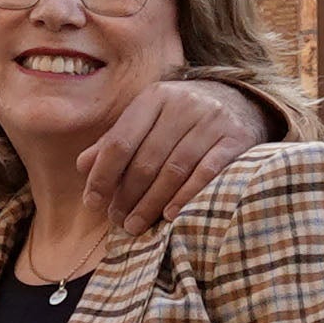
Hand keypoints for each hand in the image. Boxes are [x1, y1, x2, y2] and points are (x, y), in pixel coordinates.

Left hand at [79, 71, 264, 225]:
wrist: (240, 101)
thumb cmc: (181, 119)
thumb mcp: (148, 120)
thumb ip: (116, 142)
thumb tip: (83, 166)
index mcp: (153, 98)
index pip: (120, 141)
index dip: (103, 175)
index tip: (93, 202)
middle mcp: (182, 104)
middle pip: (147, 159)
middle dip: (127, 195)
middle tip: (118, 221)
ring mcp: (212, 120)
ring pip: (174, 169)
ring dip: (152, 202)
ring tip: (136, 225)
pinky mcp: (236, 138)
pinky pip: (207, 172)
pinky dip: (186, 196)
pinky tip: (170, 215)